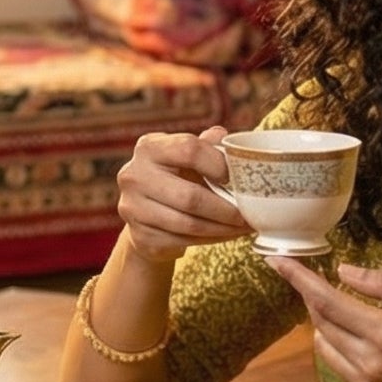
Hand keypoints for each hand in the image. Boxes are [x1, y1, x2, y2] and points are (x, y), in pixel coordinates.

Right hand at [117, 124, 240, 263]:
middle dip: (226, 209)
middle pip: (190, 196)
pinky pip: (183, 241)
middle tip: (248, 214)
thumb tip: (227, 140)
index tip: (236, 178)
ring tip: (243, 227)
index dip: (219, 164)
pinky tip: (226, 235)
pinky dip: (211, 240)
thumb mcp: (187, 157)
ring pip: (189, 224)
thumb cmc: (176, 178)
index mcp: (149, 147)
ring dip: (222, 228)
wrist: (146, 215)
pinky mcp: (140, 237)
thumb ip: (207, 145)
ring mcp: (133, 208)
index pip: (189, 149)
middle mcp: (134, 175)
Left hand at [273, 257, 381, 381]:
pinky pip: (341, 370)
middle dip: (311, 299)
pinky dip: (337, 349)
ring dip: (322, 325)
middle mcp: (369, 364)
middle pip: (321, 325)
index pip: (327, 302)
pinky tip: (350, 338)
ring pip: (327, 350)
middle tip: (309, 279)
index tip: (277, 261)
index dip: (300, 280)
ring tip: (332, 305)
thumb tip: (345, 272)